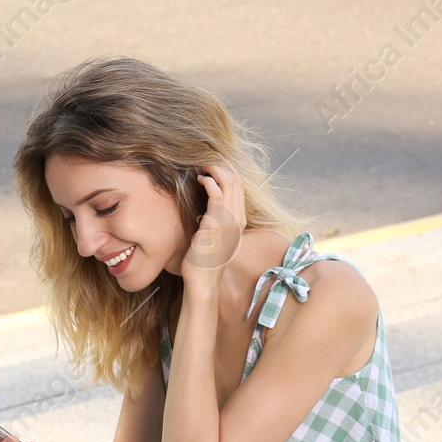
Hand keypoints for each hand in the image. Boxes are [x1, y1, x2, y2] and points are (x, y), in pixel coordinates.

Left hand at [183, 163, 245, 293]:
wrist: (202, 282)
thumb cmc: (203, 262)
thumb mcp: (213, 238)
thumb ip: (215, 222)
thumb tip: (206, 209)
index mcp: (239, 221)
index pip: (240, 187)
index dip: (228, 171)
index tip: (215, 165)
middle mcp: (238, 219)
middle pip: (237, 180)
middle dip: (223, 165)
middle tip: (208, 159)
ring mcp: (229, 220)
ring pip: (229, 182)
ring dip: (215, 169)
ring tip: (203, 166)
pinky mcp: (216, 222)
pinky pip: (217, 192)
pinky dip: (209, 181)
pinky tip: (200, 180)